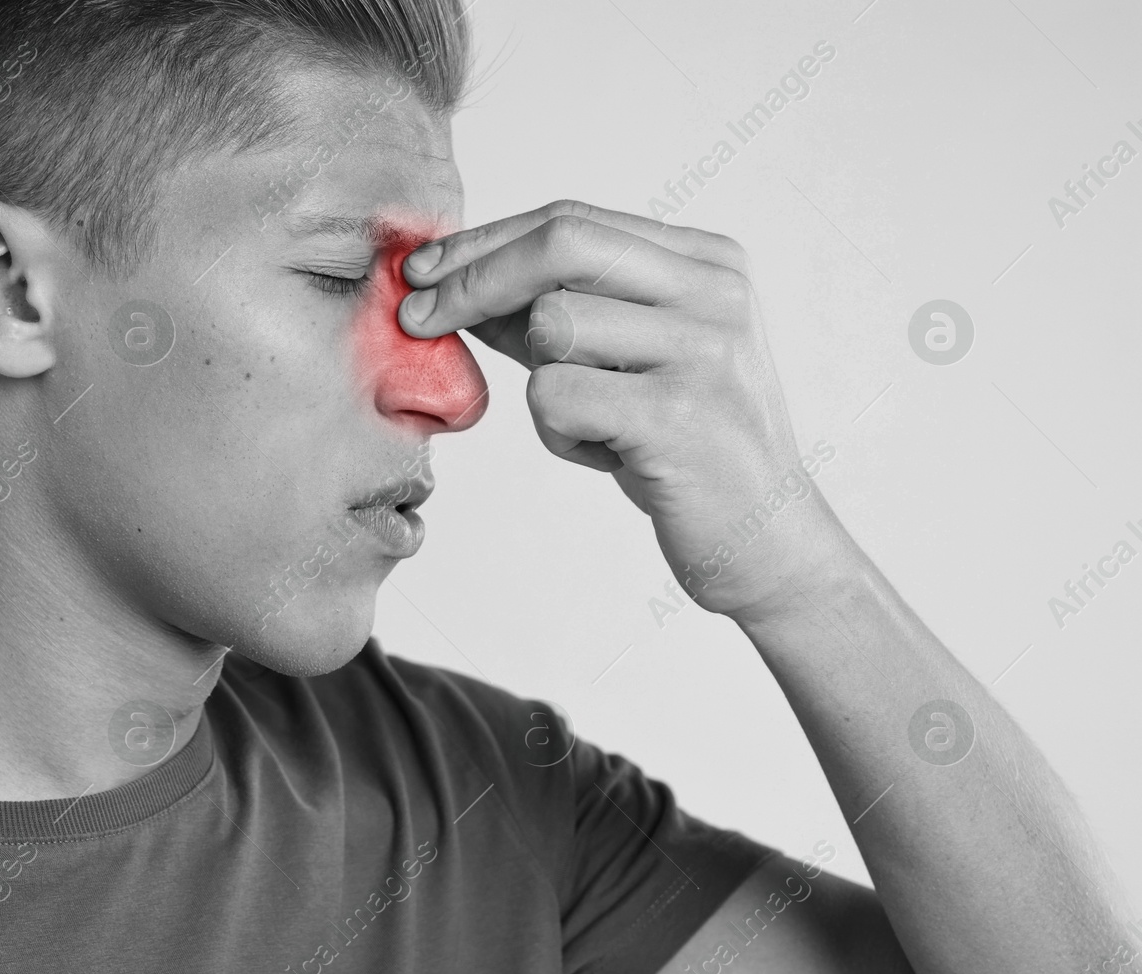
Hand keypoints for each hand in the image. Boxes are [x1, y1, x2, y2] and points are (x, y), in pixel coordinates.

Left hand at [397, 200, 852, 621]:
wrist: (769, 543)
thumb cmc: (687, 450)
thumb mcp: (628, 363)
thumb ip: (554, 316)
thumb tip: (453, 282)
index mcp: (708, 263)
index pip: (572, 221)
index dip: (484, 242)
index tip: (421, 270)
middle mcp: (715, 292)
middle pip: (561, 244)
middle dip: (472, 279)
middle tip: (414, 314)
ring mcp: (703, 350)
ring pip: (553, 326)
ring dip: (543, 384)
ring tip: (593, 425)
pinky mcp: (679, 414)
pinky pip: (557, 399)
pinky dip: (561, 436)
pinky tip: (613, 459)